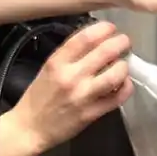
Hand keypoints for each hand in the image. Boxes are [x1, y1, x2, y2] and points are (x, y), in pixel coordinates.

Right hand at [8, 21, 132, 151]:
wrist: (30, 127)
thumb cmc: (38, 95)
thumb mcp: (48, 67)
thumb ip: (70, 54)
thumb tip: (95, 40)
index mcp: (57, 62)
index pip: (85, 38)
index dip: (103, 29)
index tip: (111, 27)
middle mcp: (71, 77)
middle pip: (104, 52)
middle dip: (120, 42)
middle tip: (124, 41)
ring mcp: (83, 96)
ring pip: (115, 75)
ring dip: (123, 66)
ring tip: (123, 63)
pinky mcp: (92, 114)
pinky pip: (117, 98)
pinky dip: (126, 87)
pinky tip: (125, 82)